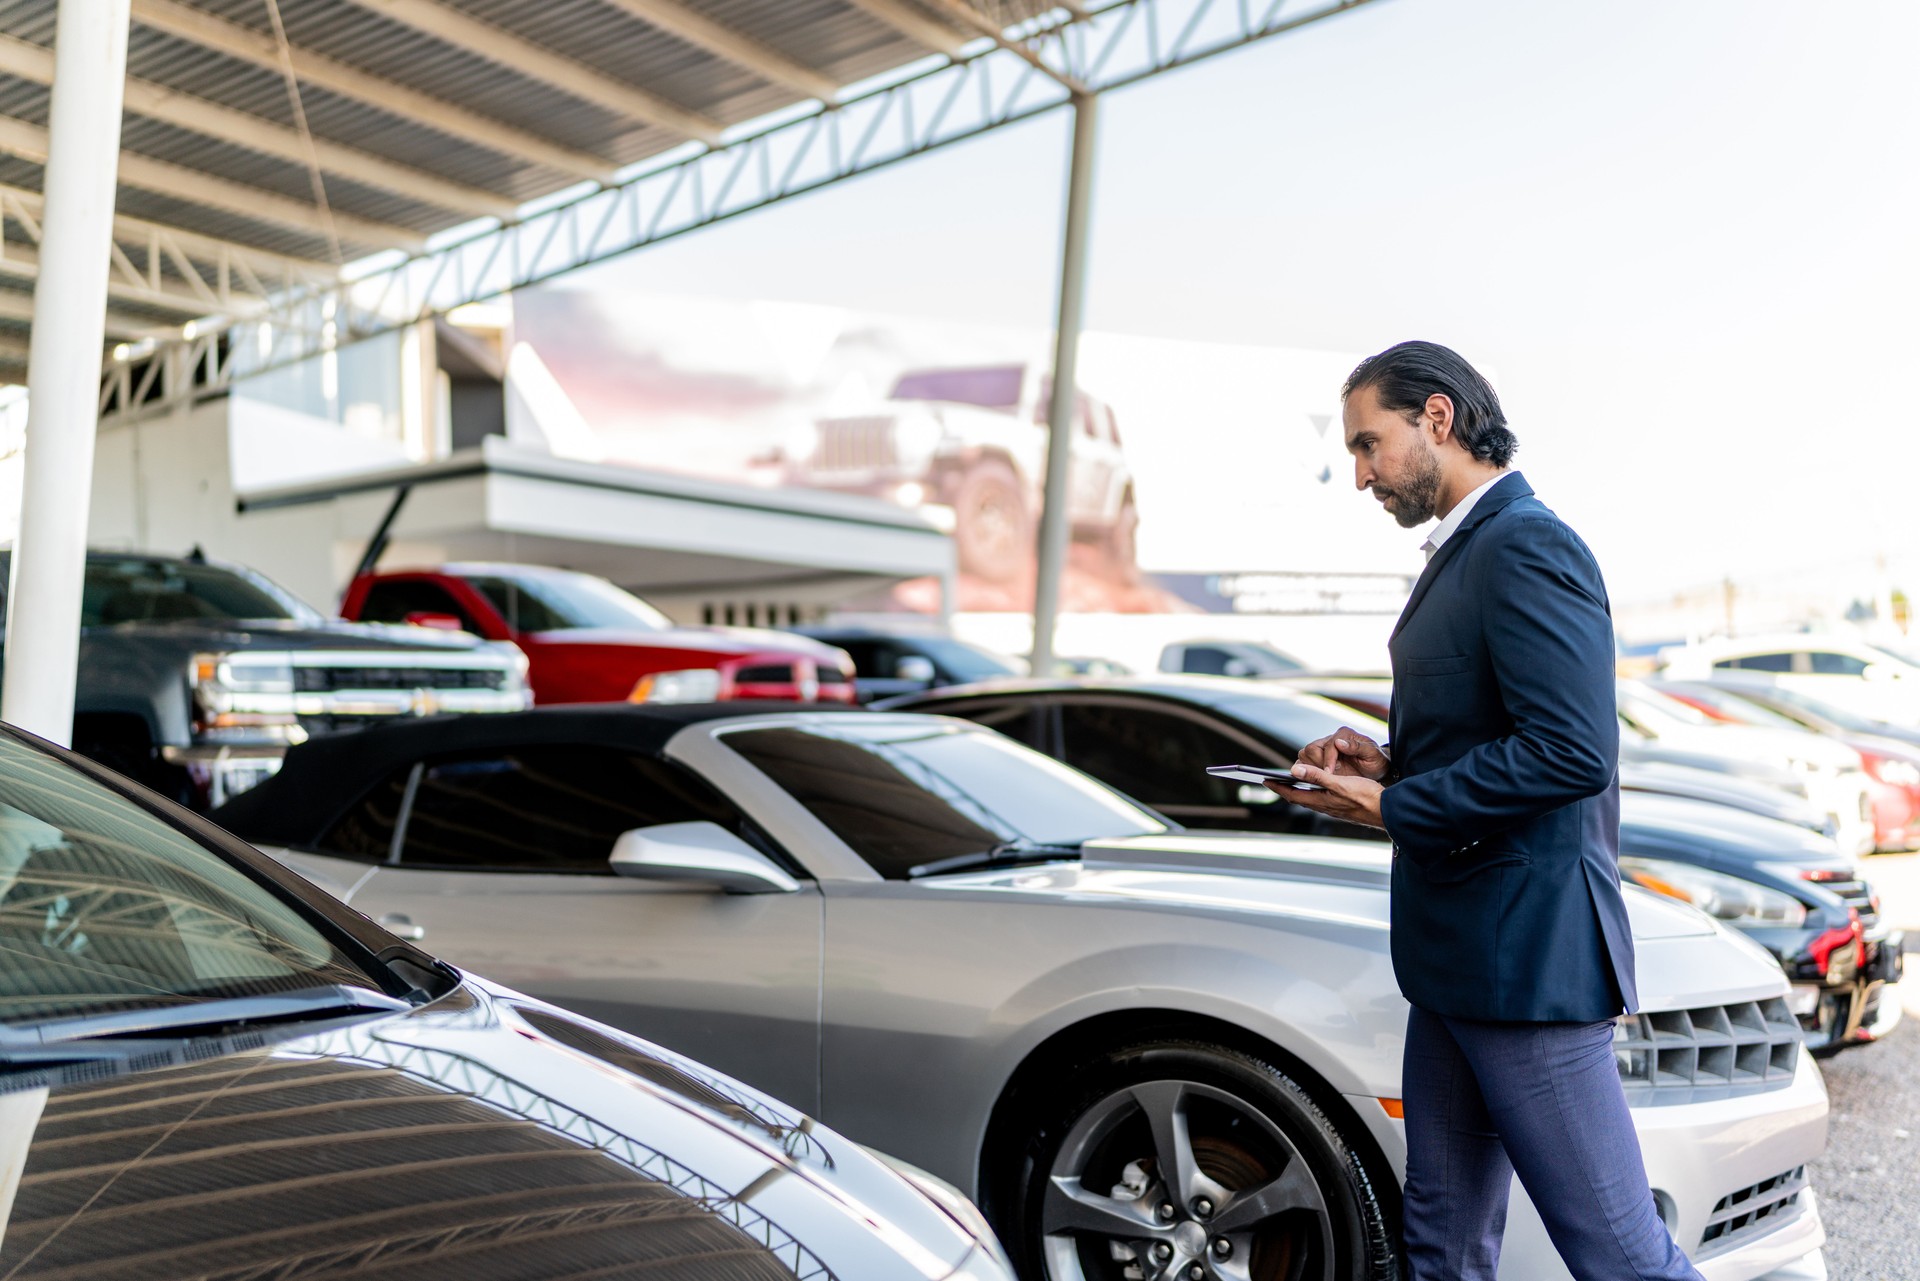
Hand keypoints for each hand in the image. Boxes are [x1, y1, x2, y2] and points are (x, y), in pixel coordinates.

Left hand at [1266, 767, 1385, 828]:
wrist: (1387, 811)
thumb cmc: (1365, 797)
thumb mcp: (1339, 783)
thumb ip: (1317, 776)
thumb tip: (1294, 771)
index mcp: (1320, 801)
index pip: (1292, 794)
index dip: (1277, 787)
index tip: (1264, 780)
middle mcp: (1324, 806)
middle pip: (1298, 797)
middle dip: (1285, 789)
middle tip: (1273, 782)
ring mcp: (1333, 808)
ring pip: (1309, 798)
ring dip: (1298, 791)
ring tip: (1290, 783)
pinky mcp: (1341, 807)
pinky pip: (1320, 799)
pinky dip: (1312, 792)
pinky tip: (1316, 788)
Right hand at [1294, 728, 1389, 780]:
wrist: (1378, 770)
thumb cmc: (1377, 762)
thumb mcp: (1372, 754)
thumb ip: (1357, 747)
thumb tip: (1339, 743)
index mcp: (1344, 734)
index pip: (1328, 745)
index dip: (1328, 760)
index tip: (1329, 773)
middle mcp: (1332, 739)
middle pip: (1311, 748)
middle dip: (1317, 764)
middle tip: (1328, 776)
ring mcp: (1325, 749)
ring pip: (1305, 755)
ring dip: (1311, 768)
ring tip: (1323, 778)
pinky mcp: (1321, 760)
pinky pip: (1306, 764)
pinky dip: (1308, 772)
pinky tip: (1317, 780)